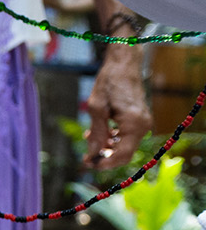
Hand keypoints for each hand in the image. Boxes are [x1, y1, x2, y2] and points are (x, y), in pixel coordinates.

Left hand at [84, 44, 151, 167]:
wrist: (124, 64)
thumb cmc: (109, 82)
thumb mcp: (96, 109)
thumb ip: (97, 134)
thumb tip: (93, 154)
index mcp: (134, 124)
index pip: (122, 156)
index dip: (104, 164)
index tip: (87, 164)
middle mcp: (143, 125)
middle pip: (124, 154)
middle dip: (104, 158)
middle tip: (85, 157)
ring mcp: (143, 122)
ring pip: (124, 146)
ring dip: (106, 148)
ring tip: (89, 138)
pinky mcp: (139, 119)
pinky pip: (126, 136)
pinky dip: (112, 139)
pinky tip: (98, 133)